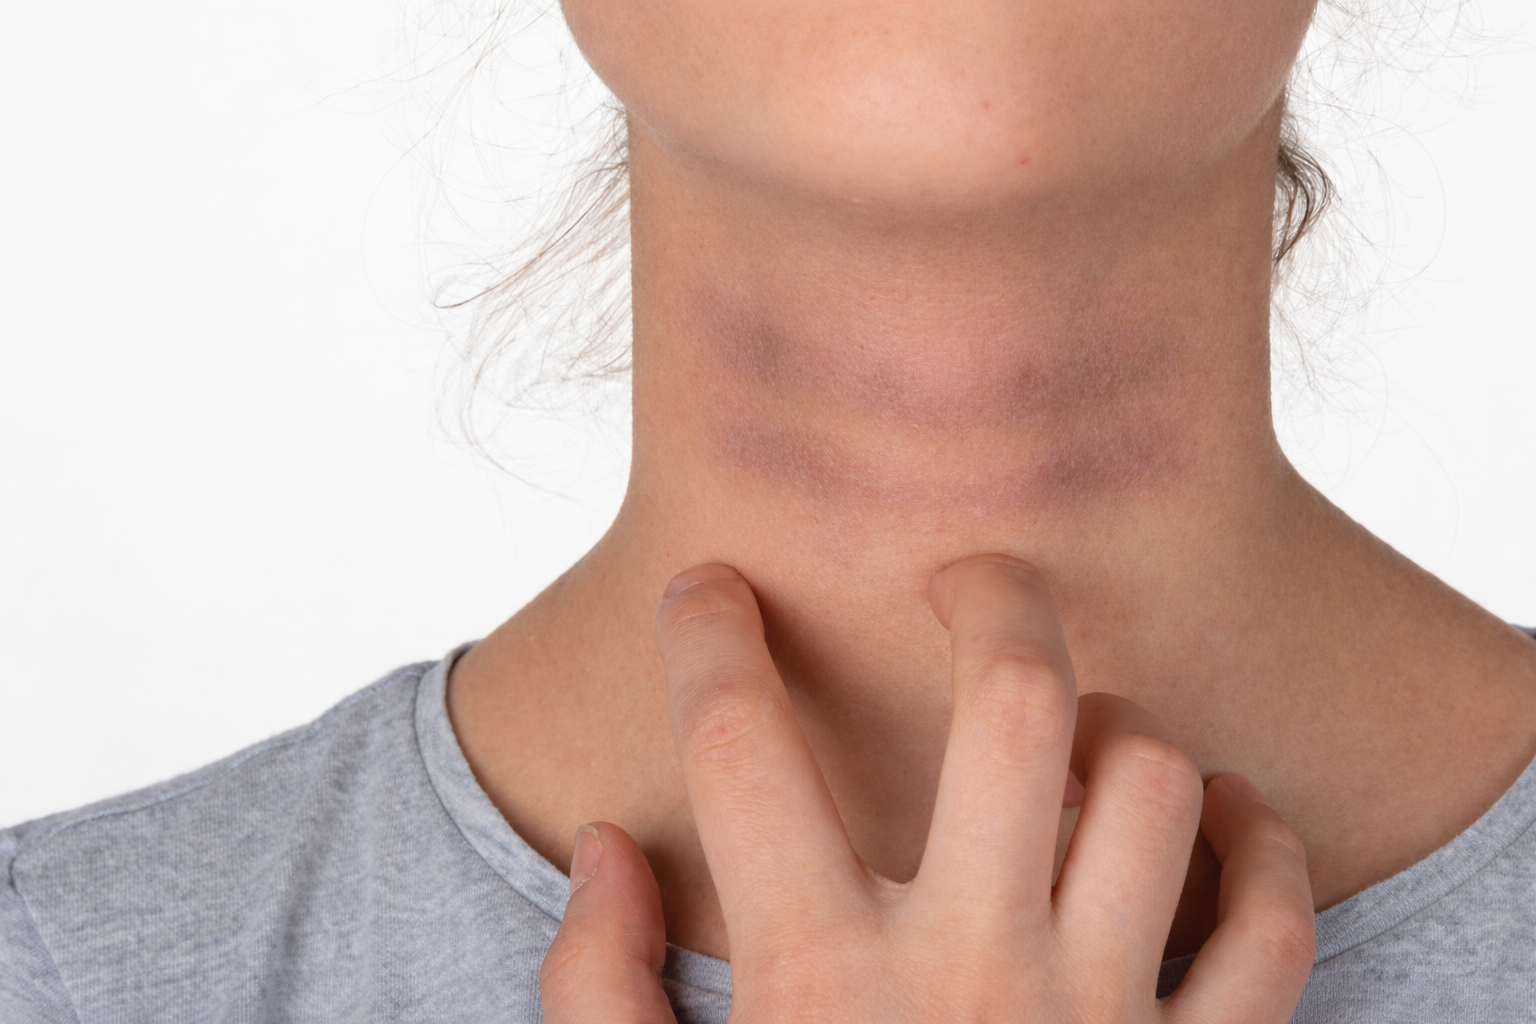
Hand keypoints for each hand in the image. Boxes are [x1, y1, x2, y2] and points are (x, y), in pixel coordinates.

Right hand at [540, 556, 1314, 1022]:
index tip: (704, 592)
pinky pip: (1270, 920)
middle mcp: (970, 979)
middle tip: (959, 577)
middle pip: (1012, 704)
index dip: (706, 636)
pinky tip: (1212, 818)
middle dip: (988, 596)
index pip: (740, 745)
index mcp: (817, 984)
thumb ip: (595, 994)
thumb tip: (605, 846)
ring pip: (1154, 782)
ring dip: (1118, 727)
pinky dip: (1258, 845)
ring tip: (1071, 733)